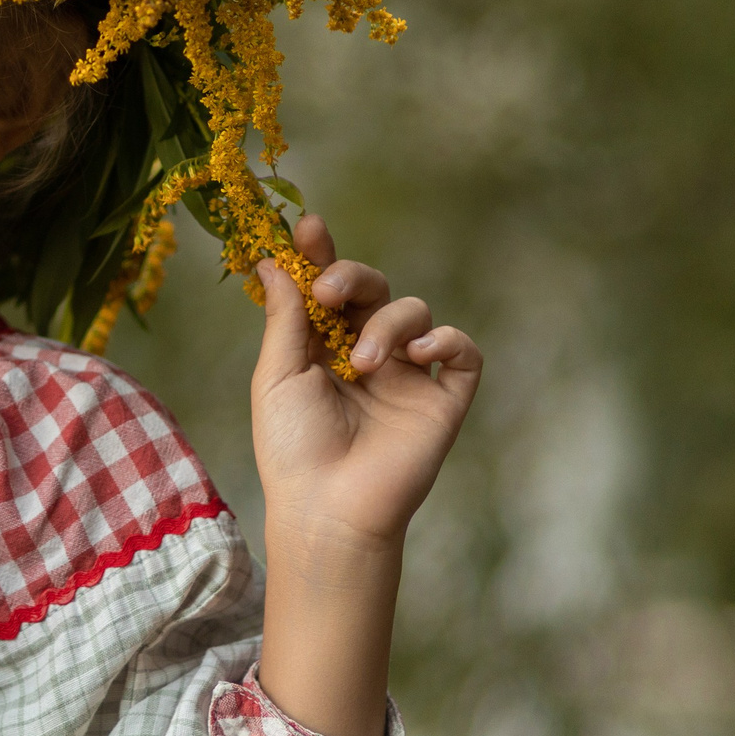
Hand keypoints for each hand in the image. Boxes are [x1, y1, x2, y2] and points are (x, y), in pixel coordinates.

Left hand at [252, 216, 481, 561]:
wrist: (327, 509)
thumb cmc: (292, 448)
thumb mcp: (277, 375)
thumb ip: (285, 317)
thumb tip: (272, 261)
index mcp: (323, 347)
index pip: (327, 287)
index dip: (320, 253)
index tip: (309, 226)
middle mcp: (368, 354)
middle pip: (373, 288)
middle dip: (352, 275)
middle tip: (328, 290)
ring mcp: (408, 377)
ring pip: (415, 311)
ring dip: (388, 323)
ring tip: (363, 363)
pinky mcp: (443, 401)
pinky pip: (462, 352)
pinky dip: (446, 339)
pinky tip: (416, 354)